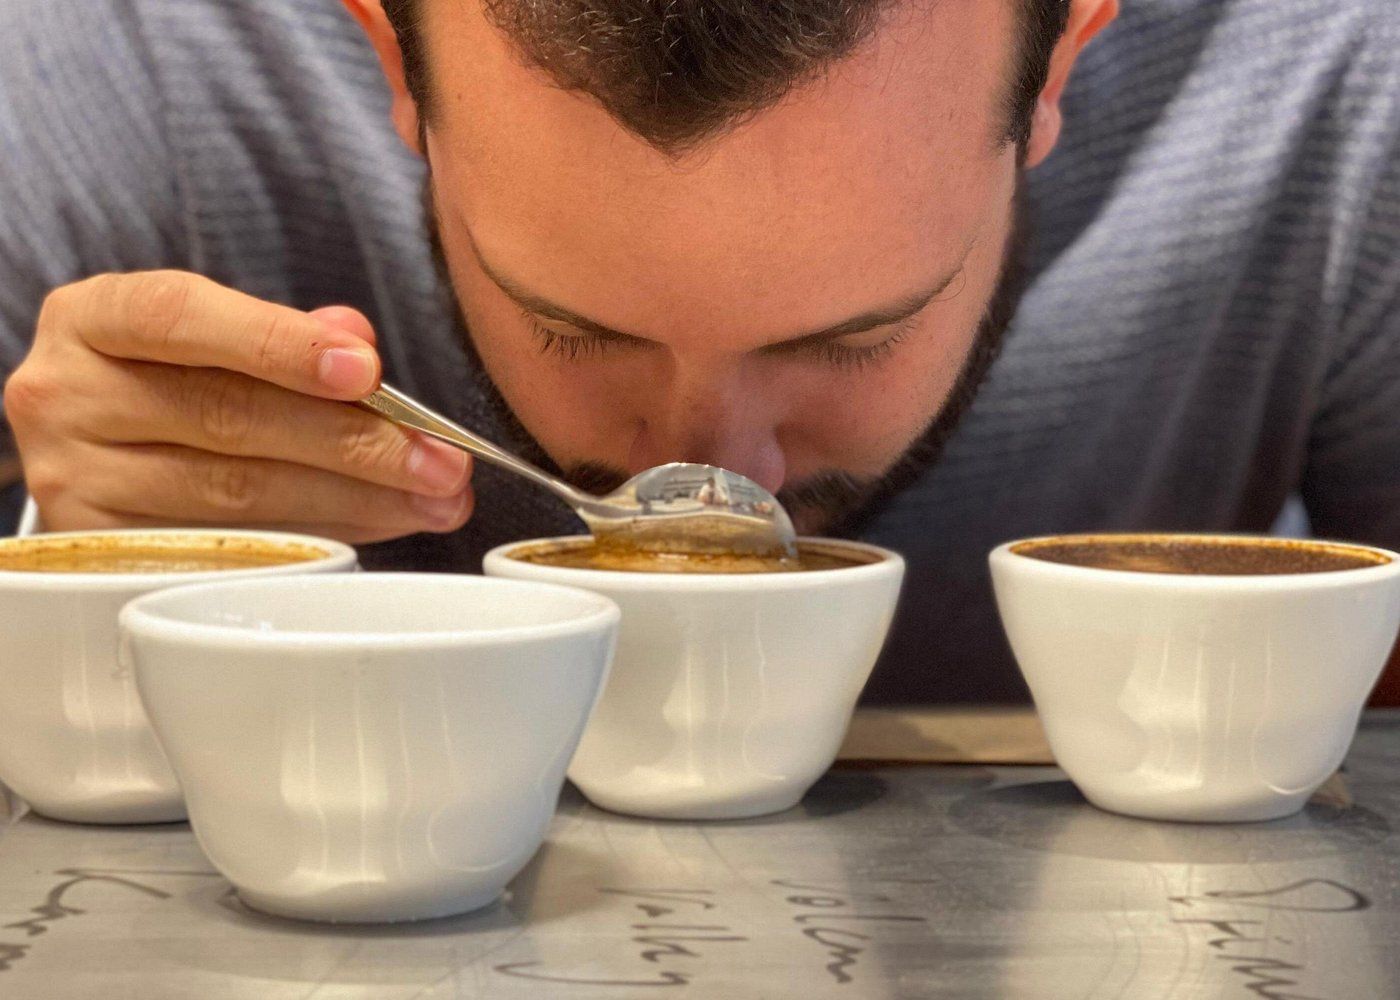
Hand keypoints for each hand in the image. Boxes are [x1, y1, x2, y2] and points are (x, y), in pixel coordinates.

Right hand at [5, 270, 472, 542]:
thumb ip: (284, 332)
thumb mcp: (212, 335)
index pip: (182, 317)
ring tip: (431, 502)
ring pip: (233, 494)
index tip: (367, 372)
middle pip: (225, 418)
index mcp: (93, 318)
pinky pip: (225, 550)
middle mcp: (65, 395)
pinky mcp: (100, 555)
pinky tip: (371, 530)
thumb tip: (356, 340)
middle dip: (353, 442)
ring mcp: (73, 482)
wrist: (89, 444)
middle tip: (440, 463)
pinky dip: (311, 538)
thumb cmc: (171, 379)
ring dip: (352, 501)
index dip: (279, 342)